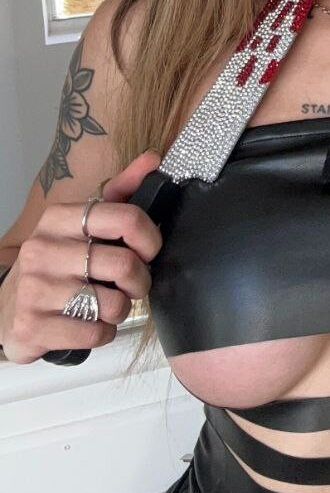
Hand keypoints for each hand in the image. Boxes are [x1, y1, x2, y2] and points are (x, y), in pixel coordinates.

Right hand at [0, 151, 162, 363]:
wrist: (7, 310)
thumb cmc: (57, 264)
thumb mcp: (82, 225)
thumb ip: (120, 192)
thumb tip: (153, 158)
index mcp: (60, 218)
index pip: (125, 218)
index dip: (150, 238)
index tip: (149, 251)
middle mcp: (43, 249)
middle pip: (124, 264)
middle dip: (140, 281)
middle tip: (132, 285)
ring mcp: (34, 289)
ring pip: (112, 303)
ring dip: (121, 310)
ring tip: (107, 305)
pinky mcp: (32, 327)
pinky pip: (95, 334)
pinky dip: (103, 333)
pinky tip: (90, 325)